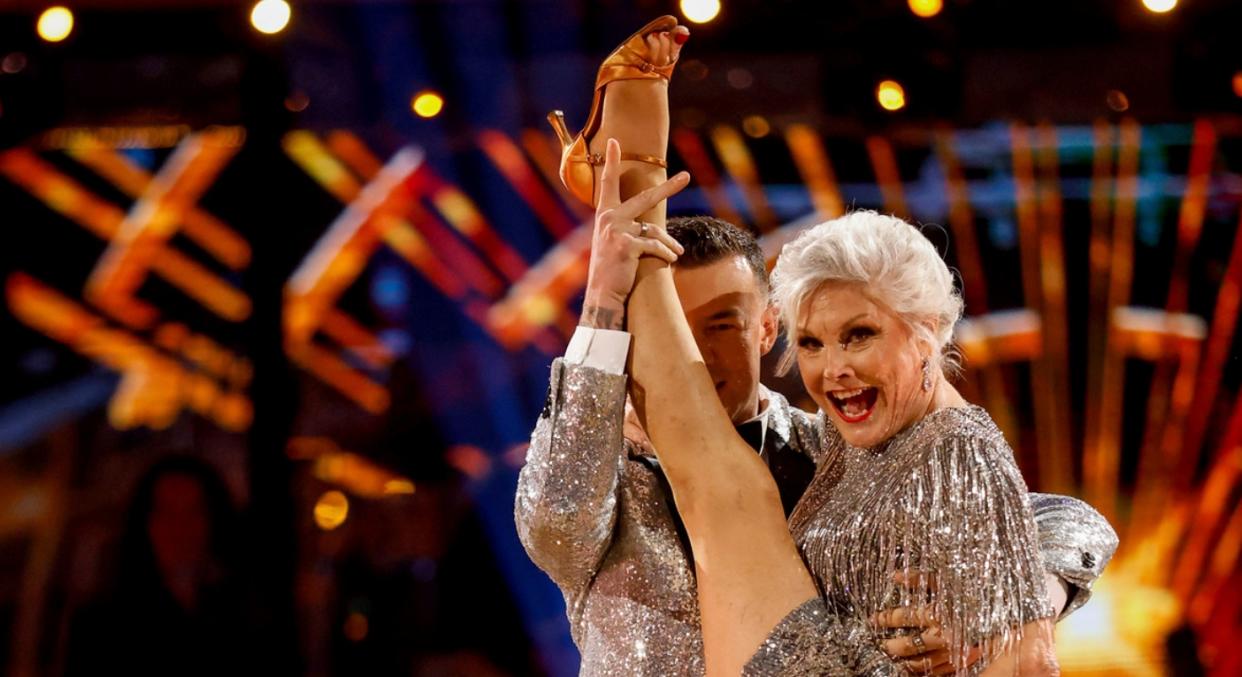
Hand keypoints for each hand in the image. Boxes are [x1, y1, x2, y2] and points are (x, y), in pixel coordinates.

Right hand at [581, 138, 688, 329]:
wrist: (603, 295)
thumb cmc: (611, 270)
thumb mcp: (614, 243)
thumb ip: (627, 227)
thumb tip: (653, 226)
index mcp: (605, 214)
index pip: (608, 182)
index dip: (611, 160)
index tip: (614, 142)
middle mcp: (609, 218)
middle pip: (646, 197)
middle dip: (669, 187)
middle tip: (686, 177)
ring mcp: (617, 230)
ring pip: (656, 229)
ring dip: (669, 243)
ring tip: (677, 252)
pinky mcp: (627, 245)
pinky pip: (656, 246)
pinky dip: (665, 254)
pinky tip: (669, 261)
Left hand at [871, 572, 981, 674]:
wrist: (1007, 614)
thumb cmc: (976, 593)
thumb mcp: (948, 581)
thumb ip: (921, 579)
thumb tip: (894, 576)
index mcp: (937, 614)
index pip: (903, 617)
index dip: (885, 618)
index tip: (874, 619)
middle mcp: (943, 636)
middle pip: (908, 646)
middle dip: (890, 645)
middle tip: (879, 644)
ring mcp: (953, 653)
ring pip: (921, 664)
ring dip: (904, 662)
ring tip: (894, 659)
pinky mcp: (963, 664)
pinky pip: (939, 673)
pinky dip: (925, 671)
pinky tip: (915, 670)